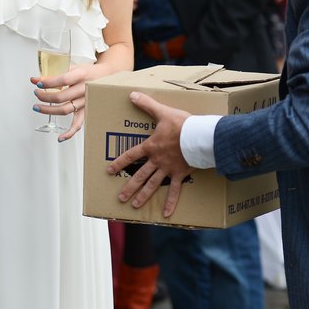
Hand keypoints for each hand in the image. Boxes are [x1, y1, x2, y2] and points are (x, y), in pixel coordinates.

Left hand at [31, 59, 99, 141]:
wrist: (106, 77)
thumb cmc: (88, 72)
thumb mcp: (73, 68)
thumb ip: (54, 74)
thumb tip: (35, 79)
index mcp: (82, 75)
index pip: (63, 80)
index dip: (48, 82)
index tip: (38, 82)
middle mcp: (85, 89)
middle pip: (61, 97)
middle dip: (44, 96)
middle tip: (37, 93)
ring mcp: (86, 102)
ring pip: (65, 110)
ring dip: (48, 110)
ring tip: (37, 107)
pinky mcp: (87, 110)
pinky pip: (78, 124)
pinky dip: (70, 132)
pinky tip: (60, 137)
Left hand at [105, 92, 192, 216]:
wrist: (199, 135)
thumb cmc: (182, 124)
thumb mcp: (162, 112)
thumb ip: (147, 104)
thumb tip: (132, 94)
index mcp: (151, 146)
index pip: (131, 155)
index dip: (119, 162)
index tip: (109, 170)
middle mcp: (157, 160)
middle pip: (139, 176)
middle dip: (129, 187)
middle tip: (120, 198)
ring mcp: (168, 169)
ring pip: (152, 185)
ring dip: (143, 196)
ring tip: (134, 206)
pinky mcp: (180, 174)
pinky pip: (174, 191)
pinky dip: (171, 202)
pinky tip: (166, 214)